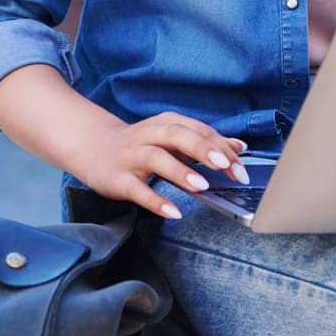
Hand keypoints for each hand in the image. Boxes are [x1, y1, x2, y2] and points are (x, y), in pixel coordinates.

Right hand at [73, 111, 249, 220]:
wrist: (94, 147)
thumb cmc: (142, 144)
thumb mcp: (172, 138)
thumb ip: (205, 142)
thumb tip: (238, 147)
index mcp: (166, 123)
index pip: (197, 130)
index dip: (220, 146)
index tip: (240, 165)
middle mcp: (149, 135)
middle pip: (177, 136)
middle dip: (203, 149)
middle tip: (225, 166)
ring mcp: (132, 157)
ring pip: (156, 158)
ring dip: (179, 171)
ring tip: (202, 185)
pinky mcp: (119, 179)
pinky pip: (138, 190)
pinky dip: (156, 201)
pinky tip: (173, 211)